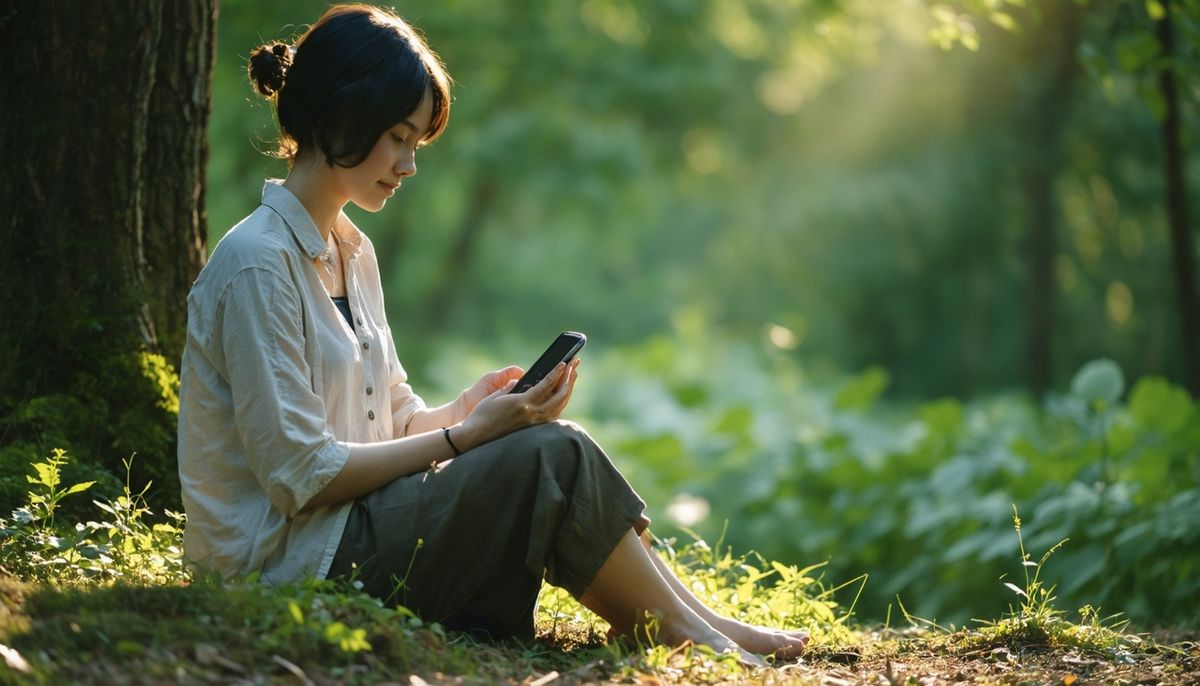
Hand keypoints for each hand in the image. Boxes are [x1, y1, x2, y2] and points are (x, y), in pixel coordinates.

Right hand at [454, 357, 580, 448]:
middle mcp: (531, 414)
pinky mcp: (532, 430)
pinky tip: (562, 396)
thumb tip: (521, 381)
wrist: (475, 437)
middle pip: (559, 396)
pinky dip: (560, 404)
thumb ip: (510, 388)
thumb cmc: (481, 415)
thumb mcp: (495, 397)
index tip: (565, 362)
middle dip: (569, 379)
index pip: (546, 386)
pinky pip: (552, 415)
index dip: (557, 373)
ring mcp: (534, 424)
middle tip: (574, 366)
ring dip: (567, 391)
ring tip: (572, 377)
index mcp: (522, 403)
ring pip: (559, 407)